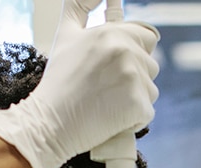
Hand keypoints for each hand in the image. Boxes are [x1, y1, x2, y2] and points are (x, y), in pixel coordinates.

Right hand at [0, 0, 159, 167]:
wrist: (49, 123)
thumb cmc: (57, 81)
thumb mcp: (66, 35)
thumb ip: (80, 6)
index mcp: (112, 33)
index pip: (146, 38)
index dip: (133, 55)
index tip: (113, 70)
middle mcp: (125, 51)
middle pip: (150, 65)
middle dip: (133, 79)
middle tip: (104, 91)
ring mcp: (133, 78)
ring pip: (151, 89)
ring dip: (134, 100)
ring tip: (106, 105)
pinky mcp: (138, 104)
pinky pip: (146, 112)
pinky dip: (132, 120)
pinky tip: (110, 119)